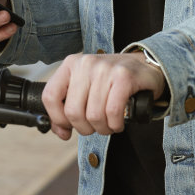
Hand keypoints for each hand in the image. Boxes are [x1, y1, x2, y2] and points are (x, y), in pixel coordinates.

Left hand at [39, 52, 166, 140]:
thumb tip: (60, 131)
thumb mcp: (85, 87)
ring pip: (94, 116)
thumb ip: (67, 107)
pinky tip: (118, 122)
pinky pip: (112, 113)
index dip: (57, 119)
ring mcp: (105, 69)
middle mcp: (86, 63)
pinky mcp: (124, 78)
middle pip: (73, 112)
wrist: (144, 66)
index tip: (67, 129)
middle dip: (84, 128)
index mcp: (71, 64)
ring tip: (109, 124)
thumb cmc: (111, 81)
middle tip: (95, 126)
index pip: (50, 96)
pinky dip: (115, 124)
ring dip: (103, 128)